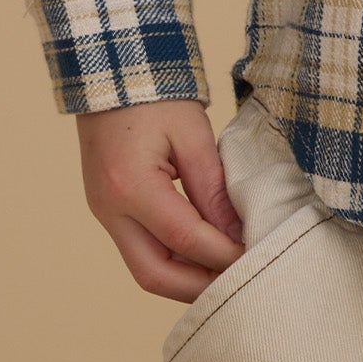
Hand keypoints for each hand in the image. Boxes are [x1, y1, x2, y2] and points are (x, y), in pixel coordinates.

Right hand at [76, 100, 247, 302]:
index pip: (183, 238)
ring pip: (145, 270)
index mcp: (129, 186)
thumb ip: (215, 188)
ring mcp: (103, 214)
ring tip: (228, 274)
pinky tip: (204, 259)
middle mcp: (109, 209)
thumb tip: (238, 234)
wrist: (110, 74)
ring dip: (187, 280)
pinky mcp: (108, 212)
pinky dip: (174, 262)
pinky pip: (141, 251)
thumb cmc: (154, 96)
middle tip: (243, 283)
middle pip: (154, 274)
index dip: (222, 255)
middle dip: (200, 287)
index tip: (258, 257)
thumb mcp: (193, 134)